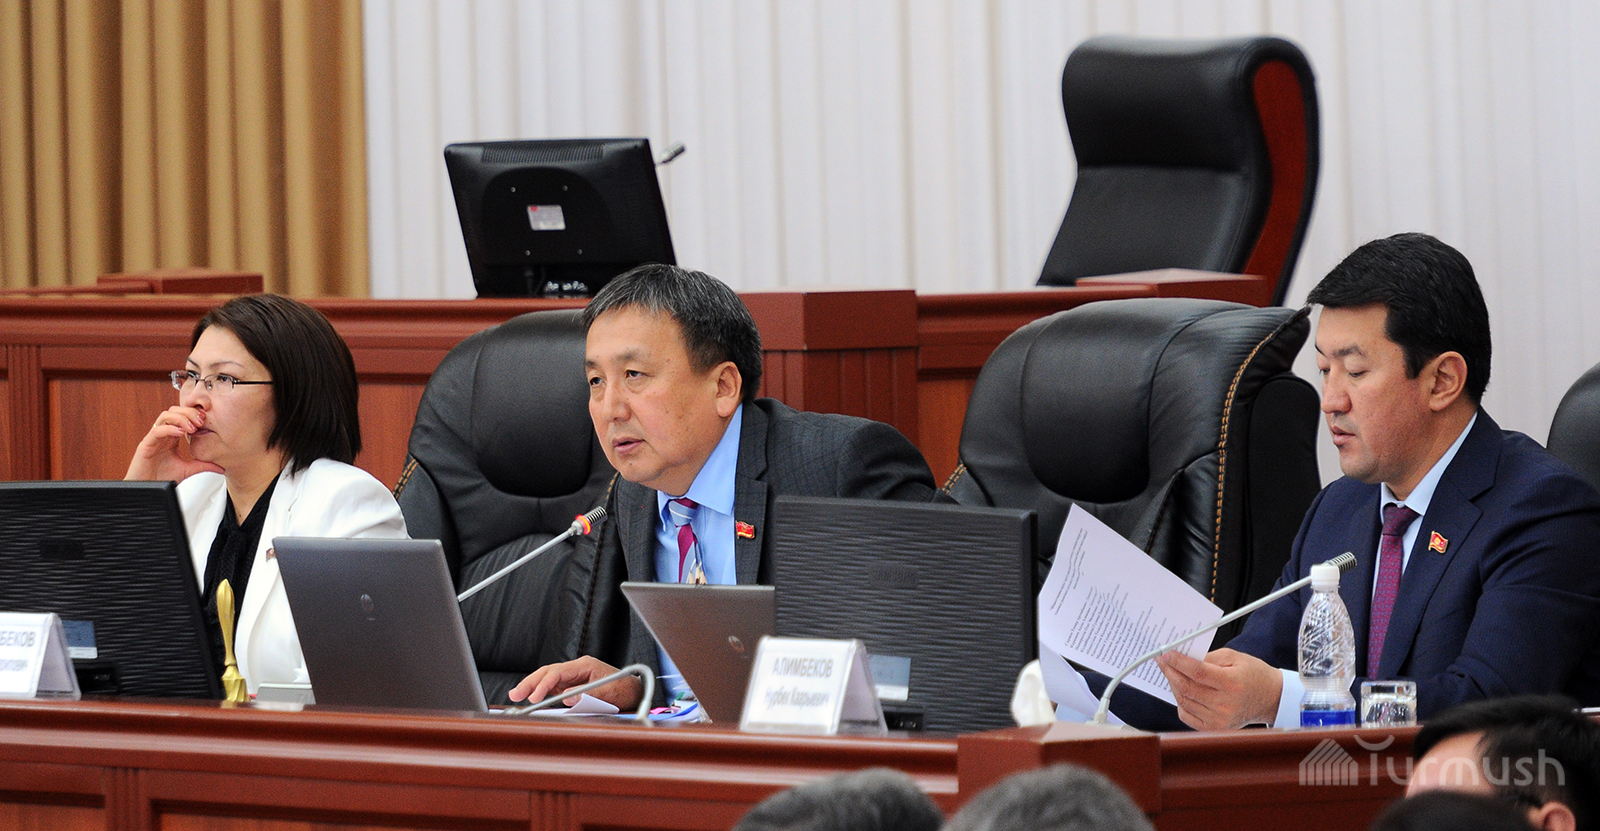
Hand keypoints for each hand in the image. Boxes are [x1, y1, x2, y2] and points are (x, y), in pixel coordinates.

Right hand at [125, 406, 224, 481]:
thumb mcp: (188, 470)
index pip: (182, 417)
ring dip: (180, 418)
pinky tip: (180, 433)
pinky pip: (156, 430)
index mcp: (172, 437)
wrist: (147, 490)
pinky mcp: (146, 445)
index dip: (194, 415)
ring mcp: (154, 438)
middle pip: (174, 411)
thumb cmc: (162, 478)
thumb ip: (204, 466)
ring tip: (192, 428)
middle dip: (189, 413)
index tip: (207, 421)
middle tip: (201, 422)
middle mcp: (163, 434)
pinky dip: (169, 428)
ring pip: (165, 416)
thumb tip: (222, 467)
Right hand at [508, 656, 642, 709]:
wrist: (635, 690)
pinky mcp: (573, 684)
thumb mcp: (609, 693)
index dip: (544, 685)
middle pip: (548, 672)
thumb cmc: (624, 689)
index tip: (534, 697)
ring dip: (532, 686)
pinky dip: (540, 690)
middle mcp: (577, 668)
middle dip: (530, 683)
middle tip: (515, 694)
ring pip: (548, 678)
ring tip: (516, 695)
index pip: (558, 673)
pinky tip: (531, 696)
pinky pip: (553, 686)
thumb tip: (567, 698)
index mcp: (585, 665)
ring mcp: (574, 676)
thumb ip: (588, 695)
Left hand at [1156, 648, 1282, 729]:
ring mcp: (1219, 720)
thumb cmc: (1253, 675)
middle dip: (1170, 672)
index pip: (1197, 672)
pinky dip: (1180, 701)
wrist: (1270, 698)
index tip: (1165, 654)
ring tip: (1171, 672)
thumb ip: (1208, 656)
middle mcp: (1225, 704)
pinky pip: (1186, 715)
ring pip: (1184, 701)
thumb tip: (1183, 657)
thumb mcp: (1234, 657)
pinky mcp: (1214, 728)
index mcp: (1232, 684)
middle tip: (1162, 661)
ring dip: (1173, 685)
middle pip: (1187, 688)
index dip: (1178, 662)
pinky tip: (1181, 690)